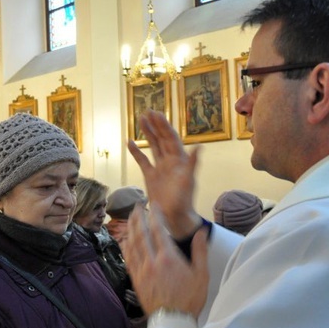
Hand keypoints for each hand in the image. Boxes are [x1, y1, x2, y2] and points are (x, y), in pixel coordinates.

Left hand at [122, 202, 208, 317]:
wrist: (172, 320)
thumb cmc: (190, 298)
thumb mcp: (202, 274)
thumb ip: (200, 250)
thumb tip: (200, 231)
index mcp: (168, 258)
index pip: (159, 230)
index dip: (155, 215)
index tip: (154, 204)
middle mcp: (152, 261)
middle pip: (141, 234)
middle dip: (139, 217)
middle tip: (137, 205)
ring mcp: (141, 270)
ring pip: (132, 244)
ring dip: (131, 229)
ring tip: (131, 218)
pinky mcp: (135, 279)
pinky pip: (128, 258)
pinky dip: (125, 246)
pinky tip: (124, 240)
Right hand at [127, 111, 201, 238]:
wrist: (174, 216)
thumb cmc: (184, 200)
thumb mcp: (188, 180)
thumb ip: (192, 163)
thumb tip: (199, 146)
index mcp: (179, 160)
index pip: (171, 138)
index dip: (164, 126)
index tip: (157, 114)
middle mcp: (170, 161)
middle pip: (162, 138)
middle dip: (155, 125)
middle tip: (148, 111)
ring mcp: (160, 168)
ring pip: (153, 146)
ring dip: (147, 133)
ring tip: (140, 119)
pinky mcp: (151, 176)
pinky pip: (143, 161)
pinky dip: (136, 152)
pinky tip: (130, 142)